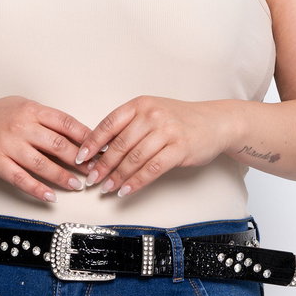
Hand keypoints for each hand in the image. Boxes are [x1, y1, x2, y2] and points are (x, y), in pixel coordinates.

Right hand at [0, 96, 93, 203]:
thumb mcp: (22, 107)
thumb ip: (47, 118)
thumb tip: (79, 133)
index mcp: (31, 110)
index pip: (65, 123)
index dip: (86, 137)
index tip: (100, 149)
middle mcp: (20, 126)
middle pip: (57, 145)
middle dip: (79, 160)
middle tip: (94, 171)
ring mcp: (8, 145)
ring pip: (41, 164)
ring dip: (62, 177)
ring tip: (77, 185)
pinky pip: (21, 179)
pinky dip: (37, 190)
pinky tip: (50, 197)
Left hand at [75, 97, 230, 197]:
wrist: (215, 122)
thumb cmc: (180, 120)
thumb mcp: (153, 113)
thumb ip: (130, 126)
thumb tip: (101, 150)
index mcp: (140, 104)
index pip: (109, 124)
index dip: (92, 143)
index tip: (80, 158)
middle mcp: (152, 115)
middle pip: (119, 144)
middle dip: (102, 165)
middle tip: (91, 178)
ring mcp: (167, 131)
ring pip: (134, 158)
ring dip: (117, 176)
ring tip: (106, 188)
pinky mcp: (179, 148)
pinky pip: (152, 169)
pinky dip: (136, 182)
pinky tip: (126, 190)